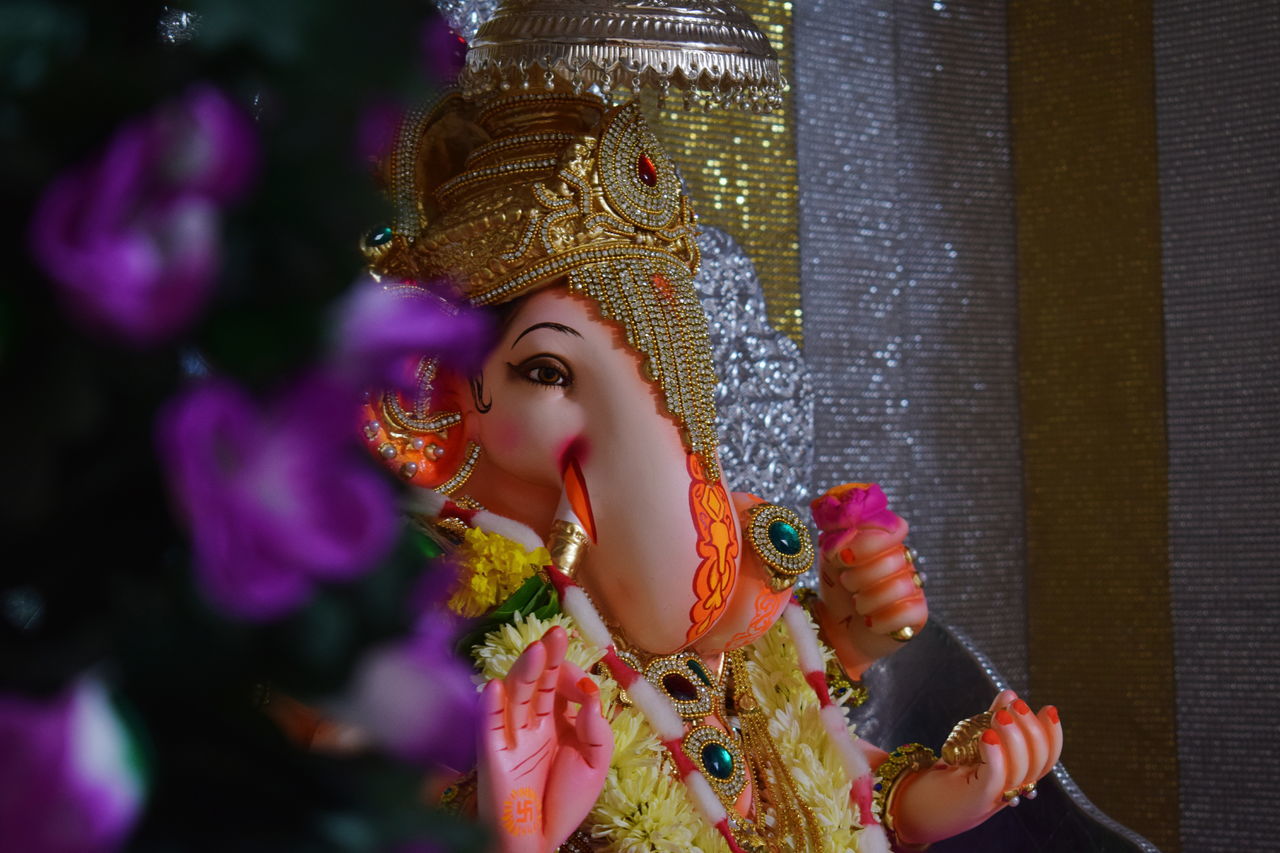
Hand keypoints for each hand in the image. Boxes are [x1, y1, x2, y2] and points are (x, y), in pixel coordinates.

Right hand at [477, 626, 611, 852]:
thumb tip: (593, 691)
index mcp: (557, 721)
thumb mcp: (595, 763)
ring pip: (515, 696)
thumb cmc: (565, 802)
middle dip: (547, 657)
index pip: (561, 684)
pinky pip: (489, 725)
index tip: (584, 685)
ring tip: (534, 650)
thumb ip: (597, 728)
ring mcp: (511, 734)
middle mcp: (532, 722)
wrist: (538, 840)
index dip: (573, 677)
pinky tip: (495, 687)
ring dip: (524, 672)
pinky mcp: (492, 752)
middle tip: (555, 633)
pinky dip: (490, 706)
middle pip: (537, 682)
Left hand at [810, 483, 927, 675]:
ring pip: (900, 585)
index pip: (895, 527)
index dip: (868, 542)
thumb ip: (837, 528)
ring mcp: (913, 587)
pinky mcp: (917, 614)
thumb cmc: (834, 586)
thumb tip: (841, 510)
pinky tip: (870, 622)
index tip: (842, 556)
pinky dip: (881, 621)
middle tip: (846, 584)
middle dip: (860, 575)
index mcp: (885, 541)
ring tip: (857, 605)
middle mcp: (903, 561)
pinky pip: (906, 612)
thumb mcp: (829, 553)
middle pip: (894, 558)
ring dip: (867, 600)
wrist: (835, 628)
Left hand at [889, 690, 1063, 845]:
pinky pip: (993, 779)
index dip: (1052, 734)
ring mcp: (993, 797)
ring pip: (1020, 771)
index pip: (1047, 759)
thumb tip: (1010, 695)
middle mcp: (1009, 789)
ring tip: (1000, 715)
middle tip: (1016, 706)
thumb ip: (992, 721)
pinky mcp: (974, 800)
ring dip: (1014, 738)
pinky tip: (987, 735)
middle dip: (1032, 730)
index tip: (1048, 709)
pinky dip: (995, 755)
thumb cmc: (945, 776)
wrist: (912, 808)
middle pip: (1037, 764)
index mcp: (1014, 777)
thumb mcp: (972, 745)